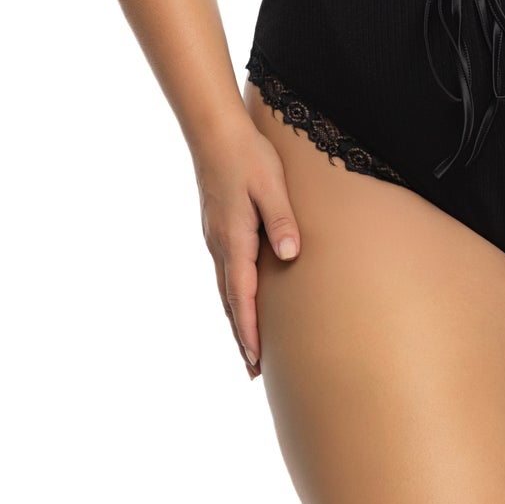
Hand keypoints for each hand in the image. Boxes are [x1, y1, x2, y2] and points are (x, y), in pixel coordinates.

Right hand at [194, 125, 302, 380]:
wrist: (214, 132)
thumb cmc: (248, 155)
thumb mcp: (272, 185)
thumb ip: (282, 220)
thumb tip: (289, 255)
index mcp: (234, 238)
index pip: (242, 296)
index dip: (250, 330)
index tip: (257, 361)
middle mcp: (220, 244)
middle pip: (229, 301)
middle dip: (242, 336)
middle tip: (254, 371)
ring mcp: (215, 237)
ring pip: (225, 289)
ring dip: (236, 319)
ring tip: (249, 347)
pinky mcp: (217, 228)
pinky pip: (224, 272)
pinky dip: (231, 296)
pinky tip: (239, 300)